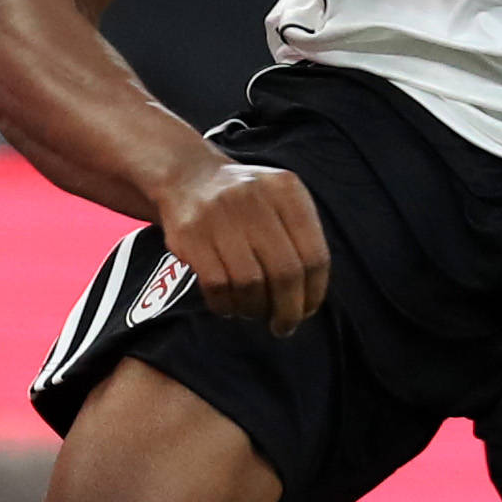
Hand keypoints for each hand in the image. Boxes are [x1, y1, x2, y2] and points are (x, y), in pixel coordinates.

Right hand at [152, 154, 333, 330]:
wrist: (187, 176)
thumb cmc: (246, 202)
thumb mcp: (280, 201)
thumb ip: (300, 239)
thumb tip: (308, 299)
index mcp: (286, 191)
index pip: (314, 255)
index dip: (314, 293)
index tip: (307, 311)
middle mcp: (255, 198)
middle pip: (285, 272)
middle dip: (288, 309)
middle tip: (284, 326)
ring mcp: (219, 215)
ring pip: (250, 283)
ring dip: (255, 308)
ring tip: (254, 311)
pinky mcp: (190, 234)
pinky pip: (216, 285)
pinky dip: (226, 305)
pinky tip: (230, 305)